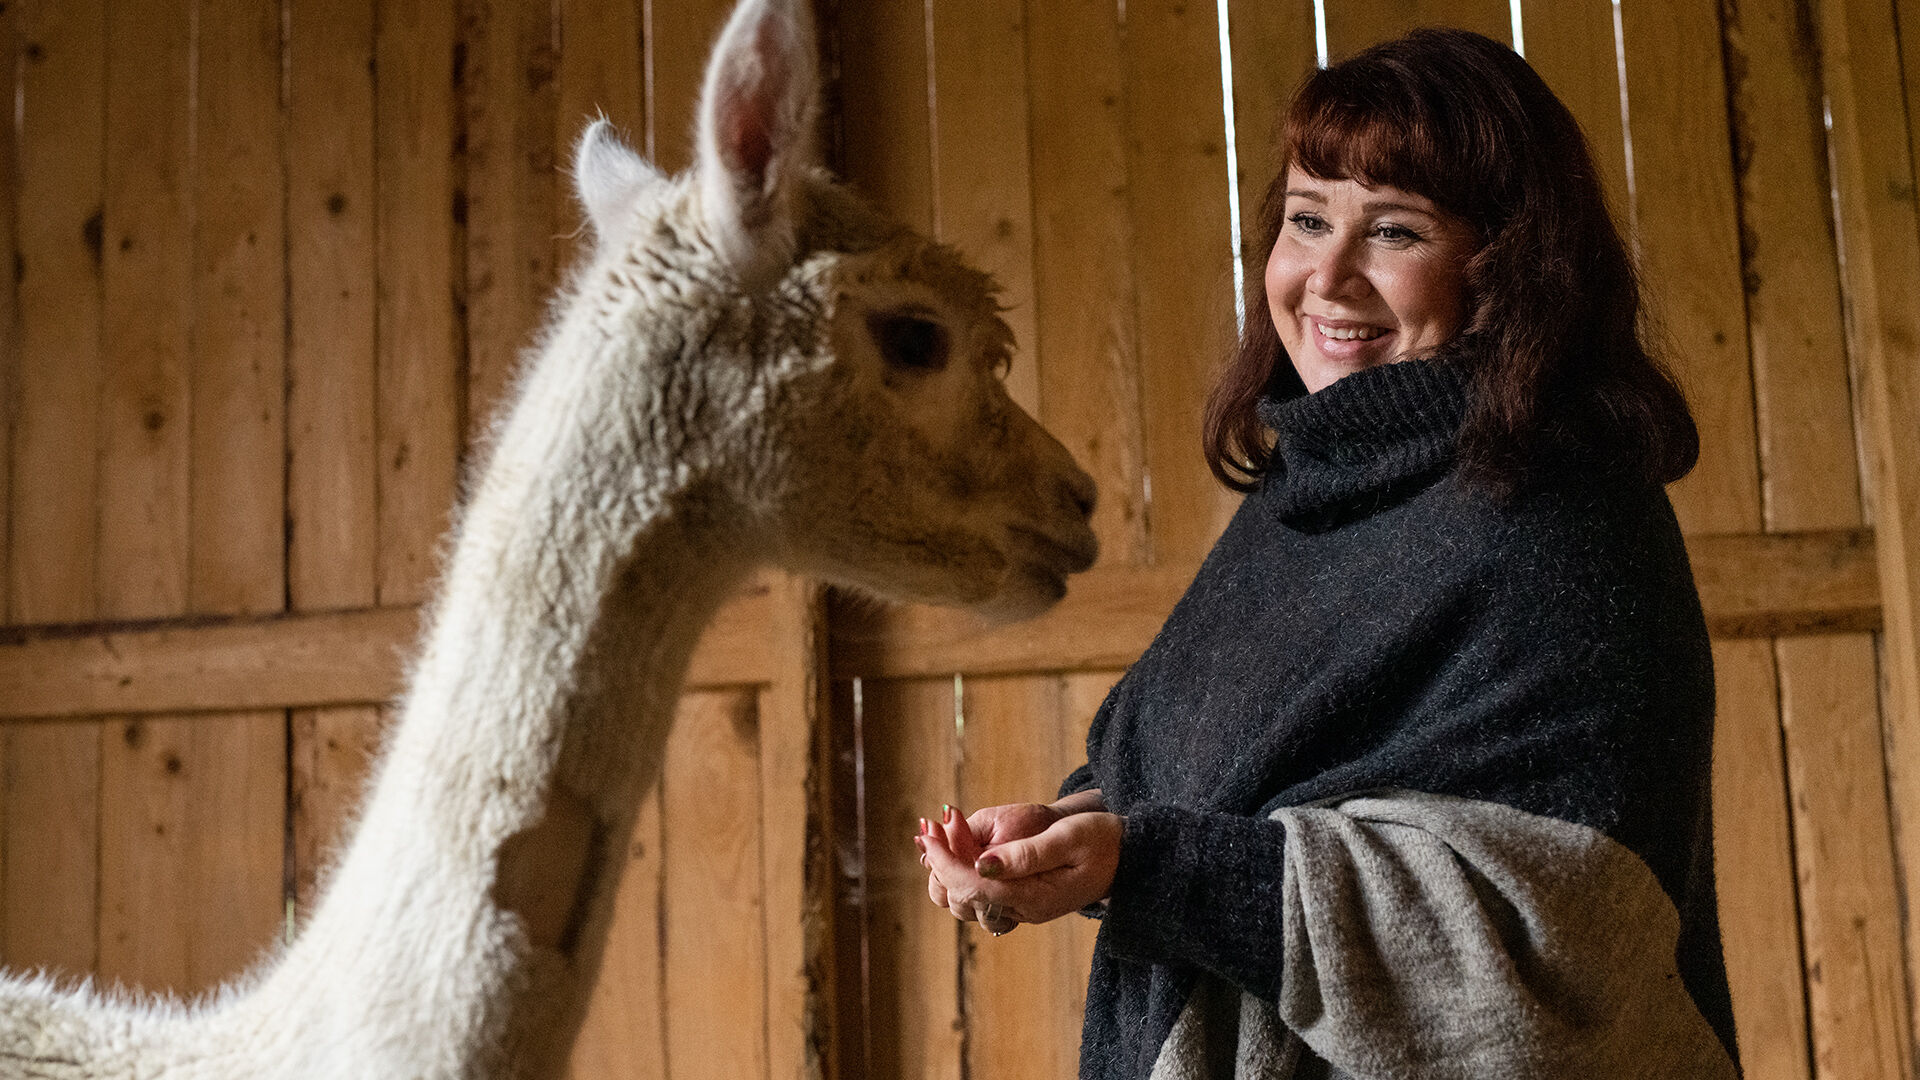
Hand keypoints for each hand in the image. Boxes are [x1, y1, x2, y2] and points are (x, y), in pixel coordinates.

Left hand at [918, 805, 1122, 931]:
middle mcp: (1024, 911)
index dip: (945, 862)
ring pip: (964, 903)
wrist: (1129, 858)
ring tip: (938, 834)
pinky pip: (977, 895)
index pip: (974, 888)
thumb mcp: (1070, 837)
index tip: (927, 833)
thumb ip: (1027, 853)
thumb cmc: (1103, 840)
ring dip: (945, 871)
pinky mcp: (1019, 901)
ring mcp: (1021, 910)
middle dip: (940, 864)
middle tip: (928, 828)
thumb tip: (982, 864)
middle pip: (962, 900)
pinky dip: (958, 872)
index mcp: (1036, 898)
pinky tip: (954, 846)